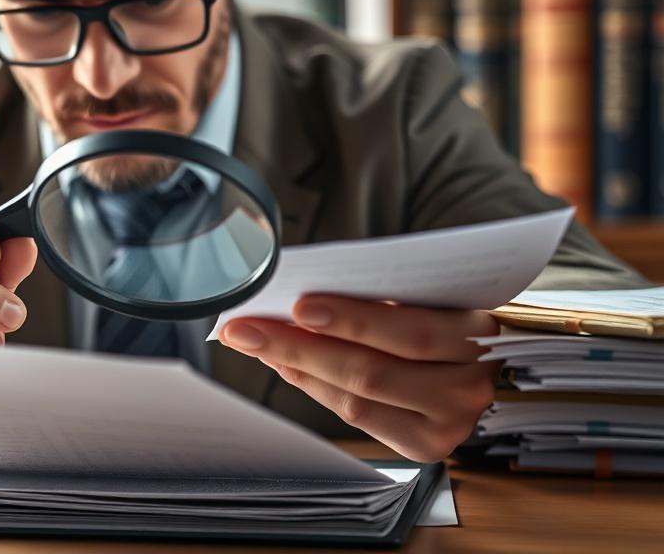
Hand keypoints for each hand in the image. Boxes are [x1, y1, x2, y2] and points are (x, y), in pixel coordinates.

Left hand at [220, 294, 499, 462]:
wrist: (489, 354)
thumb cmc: (448, 308)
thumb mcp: (431, 291)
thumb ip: (382, 294)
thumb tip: (302, 297)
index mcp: (480, 336)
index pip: (411, 331)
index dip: (352, 320)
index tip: (299, 304)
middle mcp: (469, 387)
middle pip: (371, 372)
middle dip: (299, 346)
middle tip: (247, 327)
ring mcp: (449, 425)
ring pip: (356, 400)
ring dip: (296, 367)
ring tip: (255, 342)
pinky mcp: (425, 447)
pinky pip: (357, 418)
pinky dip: (314, 387)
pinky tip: (285, 364)